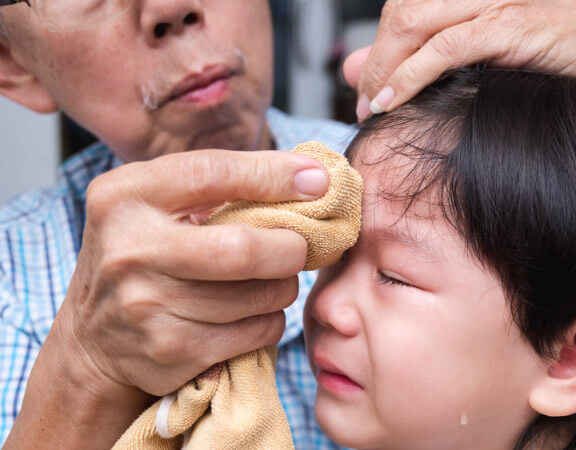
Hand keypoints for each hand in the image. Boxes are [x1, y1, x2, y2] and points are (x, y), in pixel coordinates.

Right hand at [6, 149, 328, 448]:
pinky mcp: (170, 351)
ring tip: (271, 280)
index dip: (272, 176)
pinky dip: (271, 320)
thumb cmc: (145, 254)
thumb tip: (312, 177)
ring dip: (282, 287)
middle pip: (242, 249)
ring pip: (258, 296)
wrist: (95, 338)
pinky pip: (256, 331)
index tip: (318, 180)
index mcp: (124, 196)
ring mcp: (146, 306)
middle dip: (290, 248)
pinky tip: (254, 311)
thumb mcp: (158, 205)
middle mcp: (129, 250)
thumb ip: (220, 184)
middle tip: (300, 248)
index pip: (212, 174)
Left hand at [343, 0, 575, 122]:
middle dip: (375, 59)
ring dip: (385, 69)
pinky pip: (445, 46)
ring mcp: (498, 0)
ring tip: (376, 104)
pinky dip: (409, 75)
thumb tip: (362, 71)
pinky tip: (393, 98)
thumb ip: (421, 58)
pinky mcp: (512, 24)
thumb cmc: (555, 60)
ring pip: (415, 23)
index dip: (377, 44)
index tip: (366, 83)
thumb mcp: (480, 54)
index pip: (406, 5)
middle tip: (365, 98)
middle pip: (403, 11)